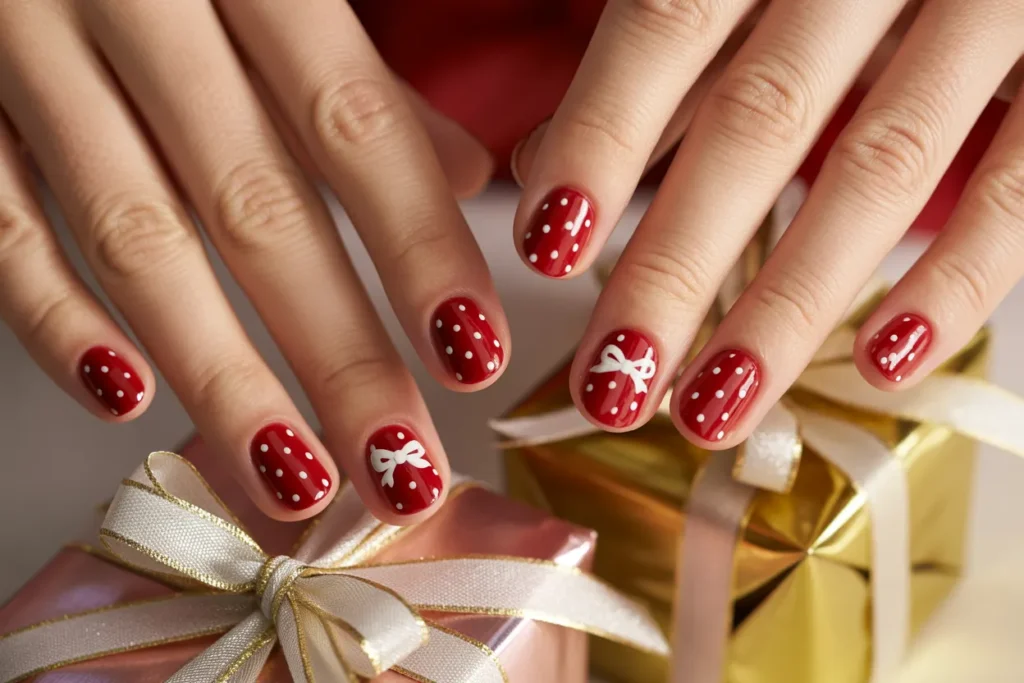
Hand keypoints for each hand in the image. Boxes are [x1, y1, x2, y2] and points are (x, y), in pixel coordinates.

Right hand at [0, 0, 502, 522]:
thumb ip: (364, 68)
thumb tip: (469, 173)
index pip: (352, 124)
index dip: (419, 246)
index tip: (473, 352)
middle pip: (254, 204)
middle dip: (337, 351)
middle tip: (400, 460)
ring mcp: (24, 44)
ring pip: (134, 236)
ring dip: (219, 372)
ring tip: (295, 476)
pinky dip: (55, 319)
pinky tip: (128, 397)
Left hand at [510, 0, 1022, 446]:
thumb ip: (663, 59)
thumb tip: (546, 166)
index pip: (668, 25)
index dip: (604, 136)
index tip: (545, 250)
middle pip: (760, 120)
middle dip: (675, 265)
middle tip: (611, 383)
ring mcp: (991, 3)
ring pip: (883, 166)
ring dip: (789, 304)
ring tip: (712, 409)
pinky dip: (957, 279)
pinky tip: (882, 365)